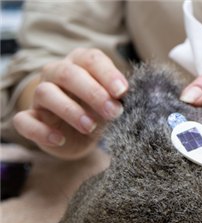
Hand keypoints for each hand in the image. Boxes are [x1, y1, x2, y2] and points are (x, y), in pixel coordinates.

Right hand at [13, 48, 127, 158]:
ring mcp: (41, 96)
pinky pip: (25, 120)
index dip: (107, 74)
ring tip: (91, 126)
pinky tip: (60, 139)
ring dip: (70, 110)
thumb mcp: (113, 102)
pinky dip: (41, 130)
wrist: (83, 136)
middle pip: (68, 73)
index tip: (123, 91)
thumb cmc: (99, 110)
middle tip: (113, 112)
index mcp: (80, 64)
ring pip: (45, 93)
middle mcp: (57, 74)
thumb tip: (132, 94)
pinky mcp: (31, 119)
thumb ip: (120, 96)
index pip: (91, 59)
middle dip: (93, 93)